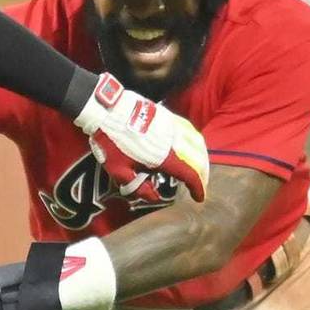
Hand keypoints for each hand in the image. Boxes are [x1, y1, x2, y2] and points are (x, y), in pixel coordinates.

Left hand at [73, 74, 207, 202]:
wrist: (107, 110)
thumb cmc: (111, 142)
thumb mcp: (119, 171)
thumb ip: (137, 187)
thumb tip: (154, 198)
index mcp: (165, 157)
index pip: (190, 174)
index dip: (197, 188)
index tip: (199, 198)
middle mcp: (174, 141)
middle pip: (198, 160)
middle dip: (202, 175)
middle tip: (199, 185)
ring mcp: (173, 126)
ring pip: (198, 144)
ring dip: (202, 159)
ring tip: (198, 168)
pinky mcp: (168, 116)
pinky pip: (190, 131)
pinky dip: (196, 143)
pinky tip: (190, 147)